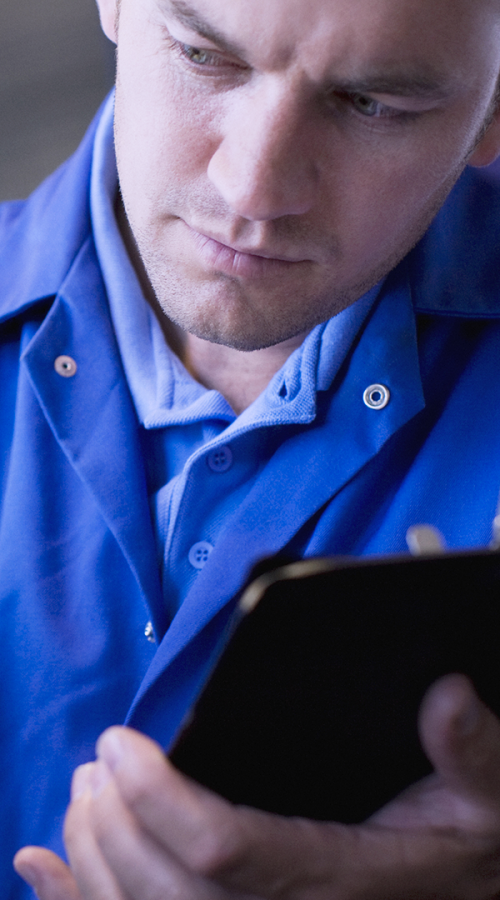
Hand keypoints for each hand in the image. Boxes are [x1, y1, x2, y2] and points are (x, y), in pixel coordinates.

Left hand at [14, 674, 499, 899]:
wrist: (468, 893)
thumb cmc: (475, 839)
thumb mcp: (492, 795)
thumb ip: (475, 751)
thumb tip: (445, 694)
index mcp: (349, 880)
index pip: (229, 851)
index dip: (162, 799)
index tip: (122, 742)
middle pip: (171, 897)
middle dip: (115, 829)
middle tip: (95, 763)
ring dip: (94, 866)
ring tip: (79, 796)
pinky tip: (44, 870)